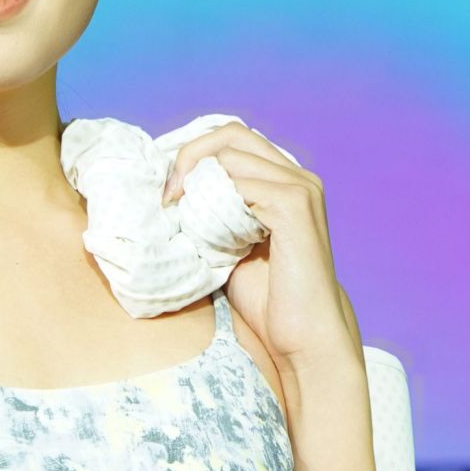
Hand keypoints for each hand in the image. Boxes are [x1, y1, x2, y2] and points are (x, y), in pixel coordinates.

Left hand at [160, 124, 353, 372]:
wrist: (302, 336)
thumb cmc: (268, 299)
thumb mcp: (228, 247)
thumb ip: (212, 214)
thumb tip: (172, 195)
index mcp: (284, 182)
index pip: (232, 140)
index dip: (193, 155)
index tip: (167, 192)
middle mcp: (297, 176)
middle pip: (231, 134)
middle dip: (189, 157)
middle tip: (167, 196)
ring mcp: (300, 188)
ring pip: (232, 154)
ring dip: (198, 182)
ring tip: (182, 217)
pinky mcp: (294, 207)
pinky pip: (242, 183)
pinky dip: (214, 202)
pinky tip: (206, 232)